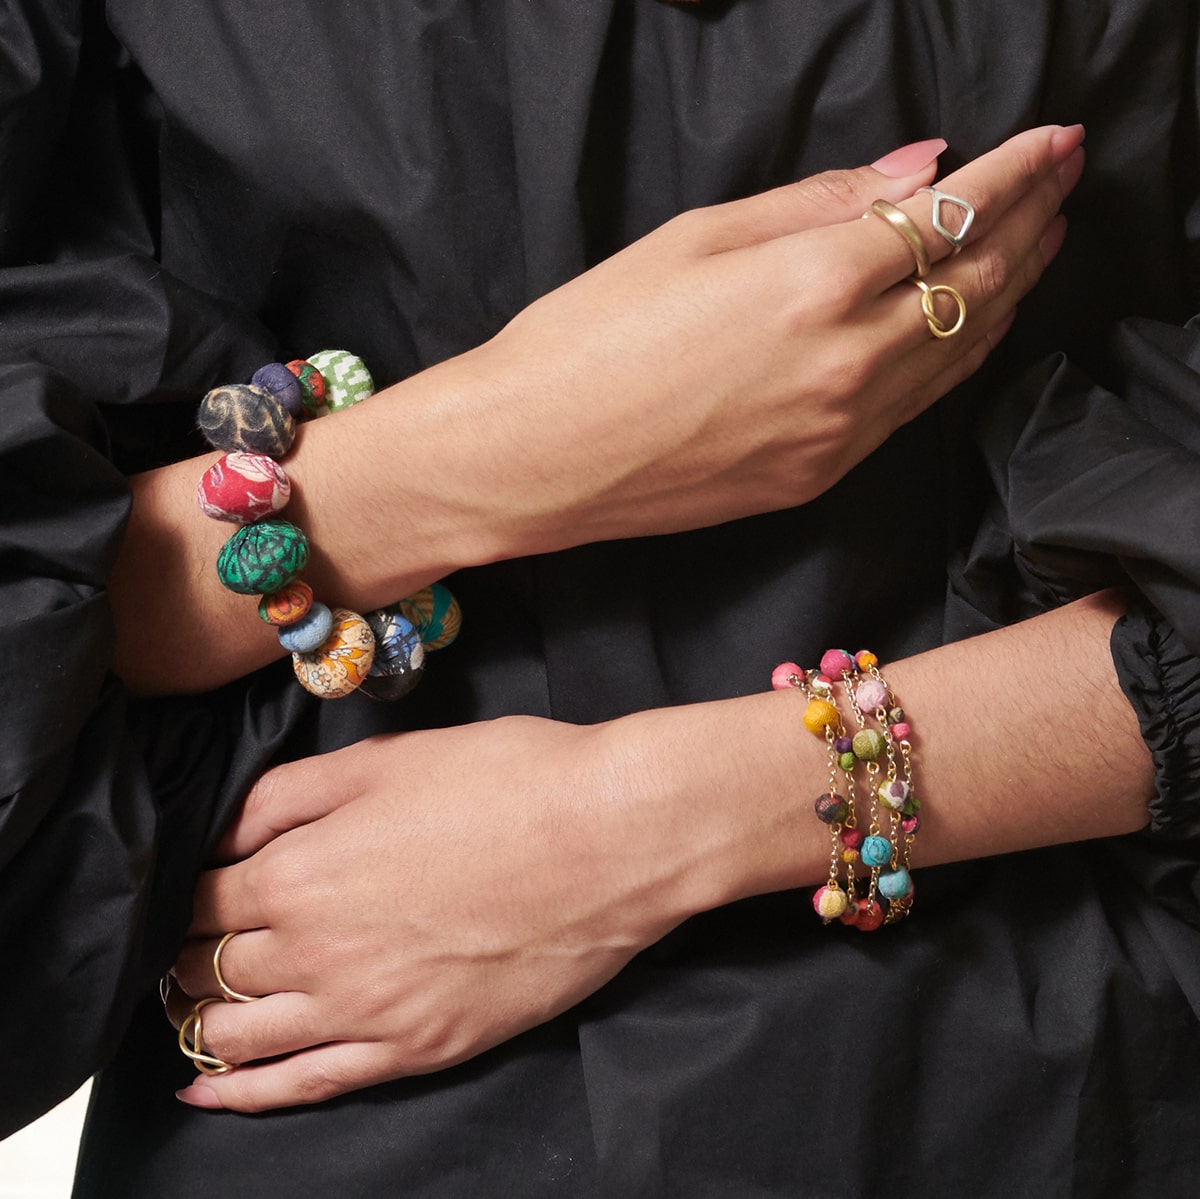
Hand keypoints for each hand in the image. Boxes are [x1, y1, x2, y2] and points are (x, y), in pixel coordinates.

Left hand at [168, 716, 700, 1111]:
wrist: (610, 837)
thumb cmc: (508, 782)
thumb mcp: (387, 759)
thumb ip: (290, 793)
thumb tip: (228, 829)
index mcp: (303, 871)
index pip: (202, 899)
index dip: (187, 894)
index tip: (192, 890)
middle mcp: (318, 953)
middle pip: (211, 970)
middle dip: (186, 957)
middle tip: (186, 948)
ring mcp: (369, 1012)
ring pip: (242, 1038)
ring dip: (200, 1024)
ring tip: (190, 1010)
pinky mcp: (419, 1049)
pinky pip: (307, 1085)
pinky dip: (245, 1096)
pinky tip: (209, 1093)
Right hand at [446, 124, 1082, 546]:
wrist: (532, 457)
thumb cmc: (586, 339)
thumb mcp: (693, 238)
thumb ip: (815, 203)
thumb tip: (913, 172)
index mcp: (809, 287)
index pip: (950, 217)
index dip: (1013, 173)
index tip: (1052, 140)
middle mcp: (843, 366)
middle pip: (975, 284)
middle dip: (1032, 222)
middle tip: (1065, 179)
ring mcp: (836, 434)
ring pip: (958, 355)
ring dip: (1011, 291)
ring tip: (1040, 243)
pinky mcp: (816, 478)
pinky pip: (914, 410)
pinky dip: (958, 358)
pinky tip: (971, 327)